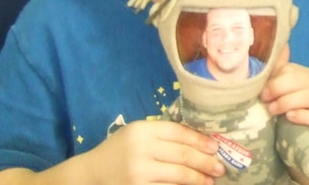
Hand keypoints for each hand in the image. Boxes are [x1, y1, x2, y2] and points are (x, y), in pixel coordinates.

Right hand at [84, 119, 224, 184]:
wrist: (89, 175)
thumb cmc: (118, 152)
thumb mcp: (136, 134)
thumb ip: (162, 134)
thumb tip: (200, 141)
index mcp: (142, 130)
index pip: (179, 132)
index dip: (201, 140)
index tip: (216, 147)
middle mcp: (141, 150)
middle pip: (182, 155)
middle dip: (205, 162)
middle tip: (219, 168)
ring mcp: (138, 173)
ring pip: (177, 175)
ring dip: (197, 179)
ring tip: (209, 181)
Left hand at [261, 44, 308, 141]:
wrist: (305, 141)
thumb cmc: (290, 114)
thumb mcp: (281, 94)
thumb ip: (277, 73)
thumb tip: (280, 46)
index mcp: (307, 77)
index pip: (293, 70)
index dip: (275, 78)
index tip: (261, 90)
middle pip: (302, 80)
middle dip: (280, 87)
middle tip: (265, 99)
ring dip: (288, 101)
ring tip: (273, 109)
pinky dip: (303, 116)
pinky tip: (290, 117)